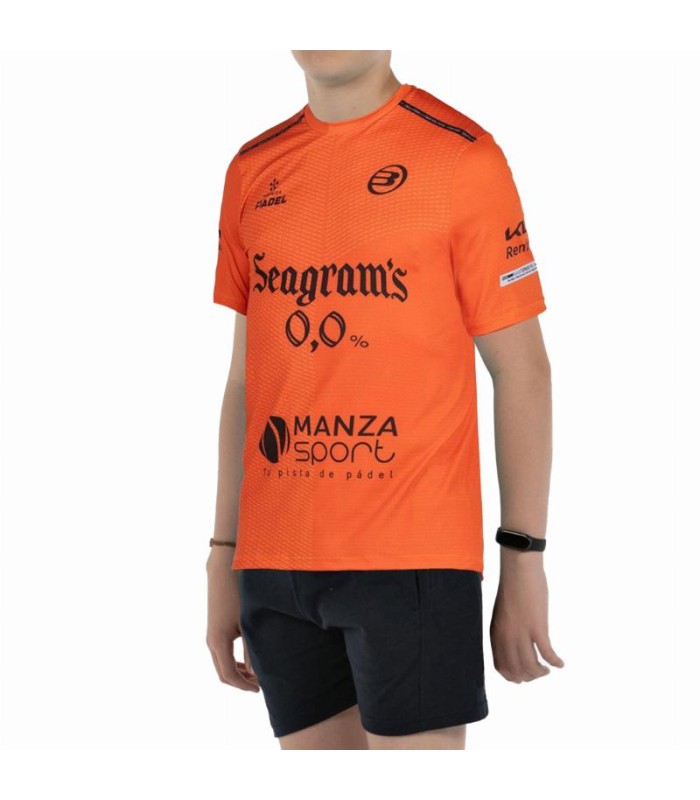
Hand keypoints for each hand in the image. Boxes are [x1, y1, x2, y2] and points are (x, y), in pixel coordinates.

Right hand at [205, 547, 259, 691]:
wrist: (224, 570)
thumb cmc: (238, 593)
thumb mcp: (248, 622)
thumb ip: (251, 649)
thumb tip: (255, 673)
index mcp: (218, 642)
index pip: (229, 675)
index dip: (243, 686)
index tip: (259, 690)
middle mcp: (211, 641)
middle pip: (223, 673)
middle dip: (240, 682)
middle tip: (259, 685)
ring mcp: (211, 634)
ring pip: (221, 663)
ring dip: (237, 672)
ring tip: (256, 674)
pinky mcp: (215, 627)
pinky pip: (221, 653)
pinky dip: (233, 661)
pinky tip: (248, 658)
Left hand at [490, 551, 564, 682]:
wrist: (519, 568)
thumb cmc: (512, 587)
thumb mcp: (502, 613)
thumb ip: (506, 630)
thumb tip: (514, 645)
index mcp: (496, 633)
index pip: (501, 666)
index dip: (513, 676)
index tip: (524, 677)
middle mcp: (506, 636)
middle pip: (516, 671)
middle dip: (529, 677)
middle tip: (539, 672)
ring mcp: (521, 632)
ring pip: (531, 666)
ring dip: (541, 673)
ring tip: (548, 669)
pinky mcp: (537, 626)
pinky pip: (546, 653)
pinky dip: (555, 662)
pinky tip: (560, 663)